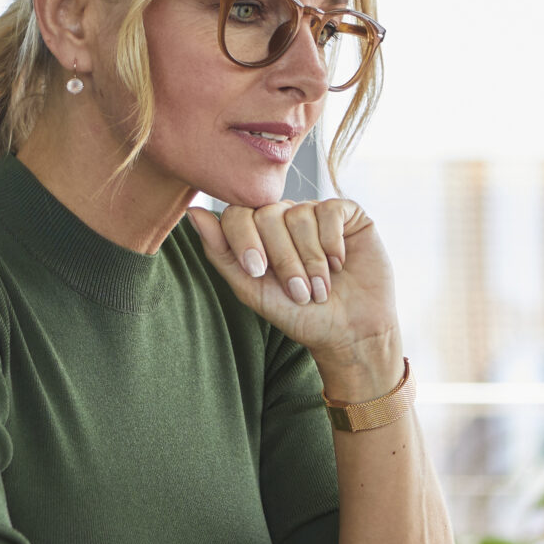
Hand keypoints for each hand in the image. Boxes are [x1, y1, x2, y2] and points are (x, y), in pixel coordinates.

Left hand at [183, 198, 399, 378]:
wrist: (349, 332)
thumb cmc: (300, 315)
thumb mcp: (252, 290)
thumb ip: (221, 253)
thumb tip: (193, 212)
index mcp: (258, 232)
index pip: (238, 214)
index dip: (246, 241)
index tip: (259, 273)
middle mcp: (286, 217)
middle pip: (268, 214)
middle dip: (283, 259)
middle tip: (298, 291)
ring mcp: (316, 213)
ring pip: (300, 214)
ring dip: (311, 259)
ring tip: (321, 287)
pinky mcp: (347, 214)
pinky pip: (330, 210)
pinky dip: (332, 243)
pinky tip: (339, 264)